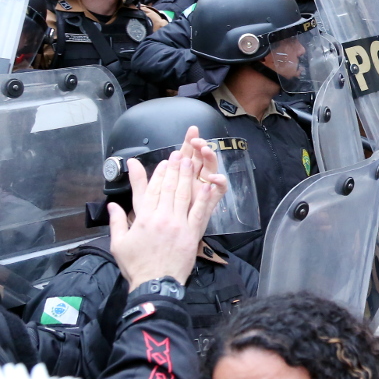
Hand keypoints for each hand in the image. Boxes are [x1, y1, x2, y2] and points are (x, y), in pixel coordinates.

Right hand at [109, 126, 227, 287]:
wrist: (154, 284)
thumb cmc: (136, 266)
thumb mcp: (118, 244)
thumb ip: (116, 222)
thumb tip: (112, 206)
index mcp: (142, 219)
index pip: (150, 191)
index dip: (156, 174)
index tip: (161, 162)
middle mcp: (160, 217)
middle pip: (168, 188)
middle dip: (174, 169)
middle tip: (178, 154)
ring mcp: (177, 224)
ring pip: (183, 195)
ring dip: (187, 176)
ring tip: (190, 161)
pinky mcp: (191, 233)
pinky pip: (199, 211)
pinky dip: (203, 197)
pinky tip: (207, 184)